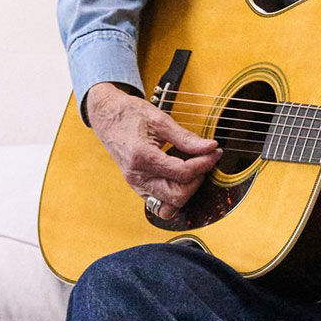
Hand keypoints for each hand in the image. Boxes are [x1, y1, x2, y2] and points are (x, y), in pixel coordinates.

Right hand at [85, 82, 221, 219]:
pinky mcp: (136, 186)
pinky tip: (180, 177)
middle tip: (205, 161)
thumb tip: (209, 147)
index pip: (182, 172)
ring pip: (168, 206)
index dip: (204, 163)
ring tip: (193, 171)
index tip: (214, 152)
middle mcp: (137, 176)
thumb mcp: (160, 120)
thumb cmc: (130, 114)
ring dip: (186, 191)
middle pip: (177, 195)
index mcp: (142, 157)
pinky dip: (173, 196)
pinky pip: (158, 204)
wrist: (106, 116)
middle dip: (197, 180)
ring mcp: (135, 184)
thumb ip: (186, 137)